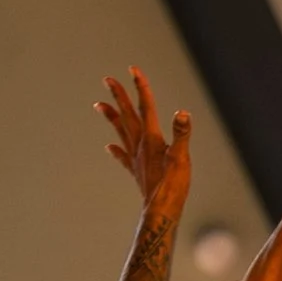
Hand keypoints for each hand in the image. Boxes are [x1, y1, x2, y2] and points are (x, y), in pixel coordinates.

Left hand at [96, 66, 192, 208]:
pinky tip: (109, 147)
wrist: (161, 210)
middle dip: (118, 95)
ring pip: (120, 131)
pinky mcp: (136, 171)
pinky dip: (116, 149)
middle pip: (127, 115)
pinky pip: (123, 156)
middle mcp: (139, 144)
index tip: (132, 70)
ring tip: (99, 104)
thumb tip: (182, 113)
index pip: (145, 106)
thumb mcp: (182, 158)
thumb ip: (181, 134)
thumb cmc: (173, 185)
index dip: (140, 86)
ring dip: (111, 116)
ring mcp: (136, 158)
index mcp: (151, 138)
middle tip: (108, 80)